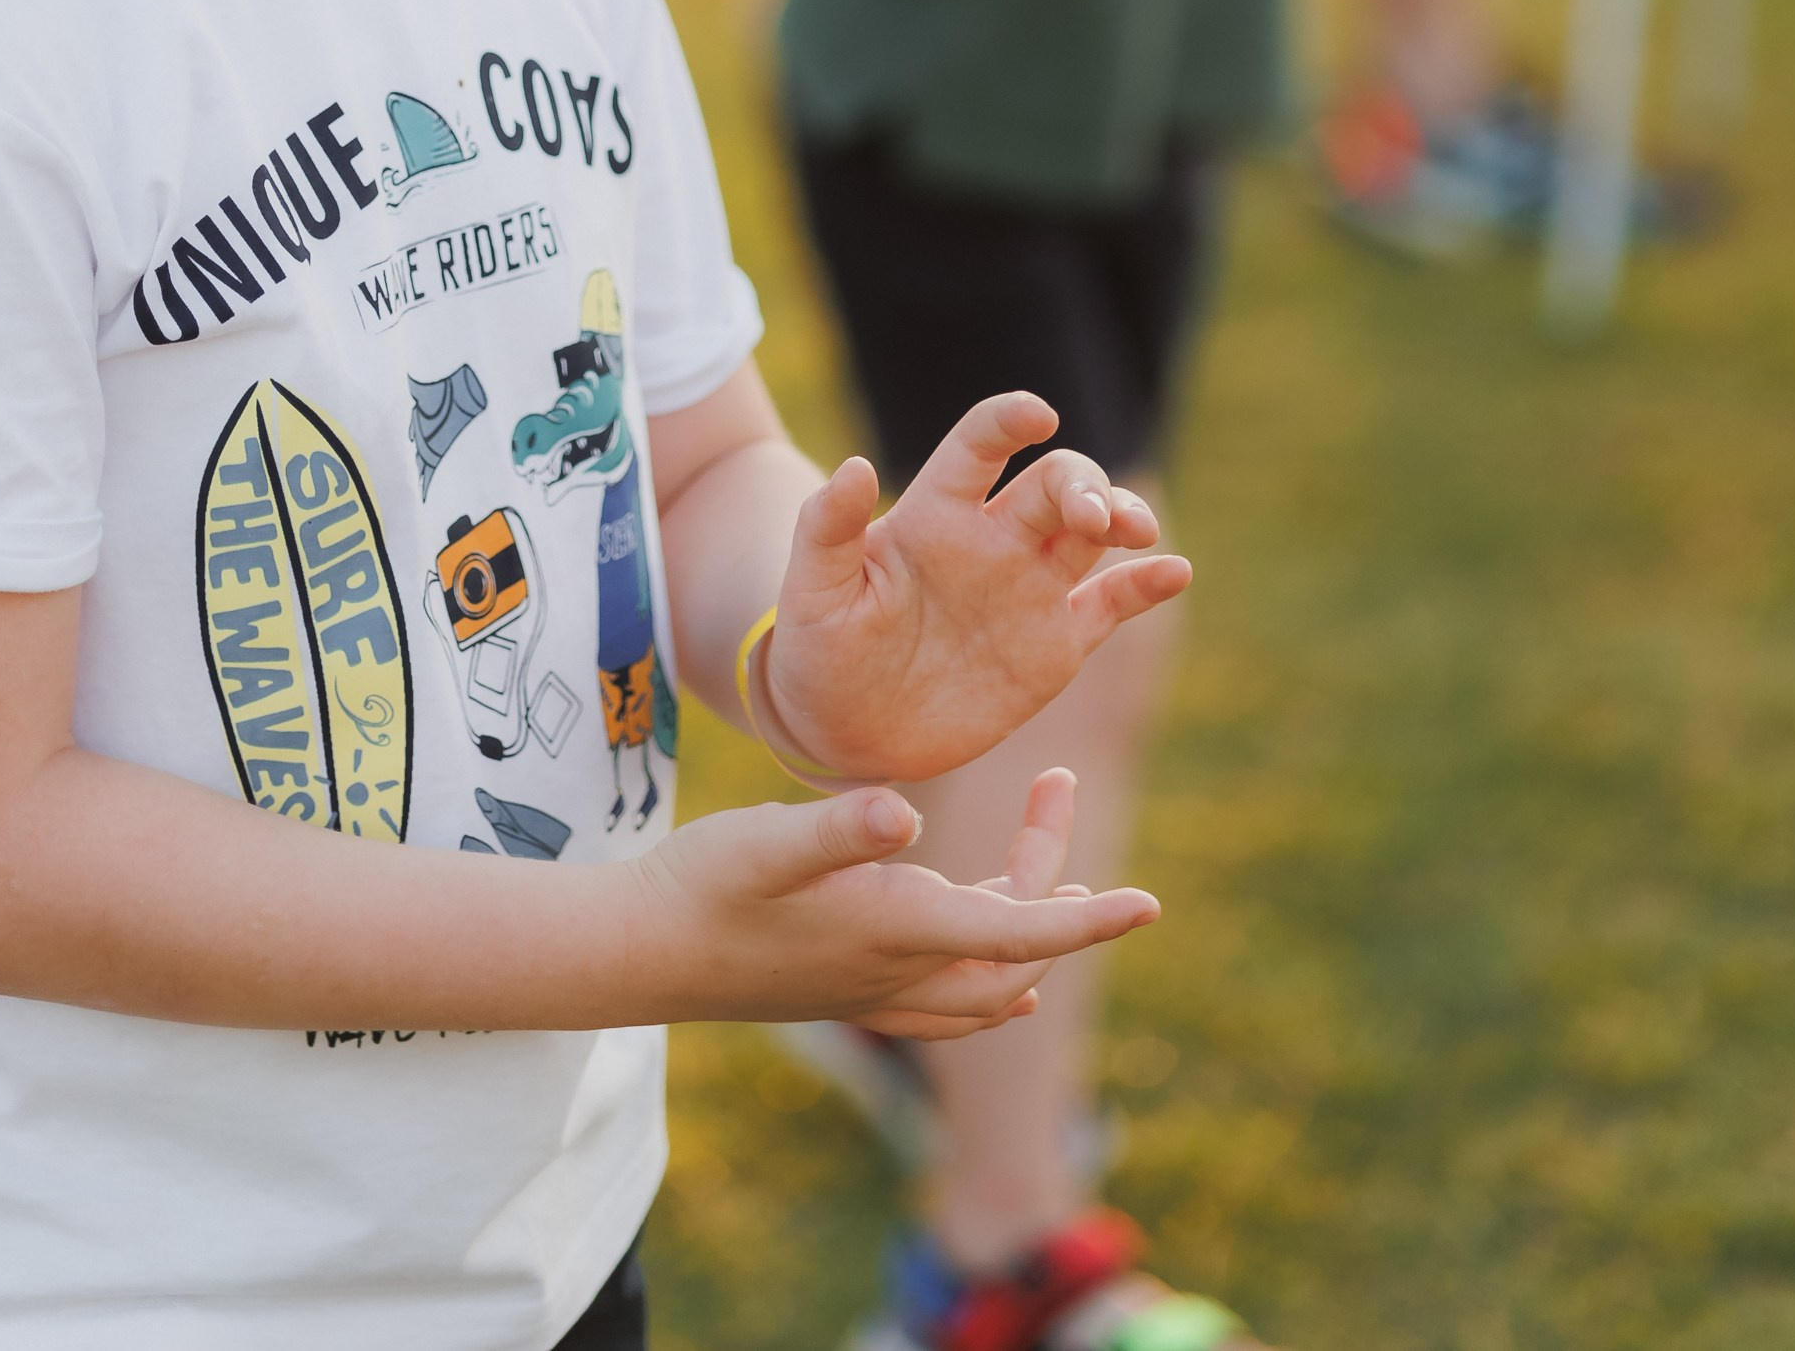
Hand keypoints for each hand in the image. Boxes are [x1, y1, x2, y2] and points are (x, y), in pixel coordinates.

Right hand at [633, 766, 1155, 1035]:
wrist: (644, 952)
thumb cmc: (706, 884)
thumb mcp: (770, 837)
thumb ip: (840, 824)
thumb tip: (903, 814)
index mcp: (898, 927)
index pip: (1020, 930)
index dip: (1090, 920)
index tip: (1150, 905)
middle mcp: (900, 974)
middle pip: (1018, 950)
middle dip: (1060, 885)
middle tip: (1052, 784)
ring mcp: (877, 993)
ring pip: (991, 985)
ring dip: (1031, 931)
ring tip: (1052, 868)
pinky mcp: (852, 993)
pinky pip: (953, 1010)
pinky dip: (995, 985)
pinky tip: (1006, 983)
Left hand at [752, 393, 1191, 787]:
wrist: (844, 731)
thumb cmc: (819, 650)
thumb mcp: (812, 591)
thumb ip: (828, 528)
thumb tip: (855, 464)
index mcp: (936, 514)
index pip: (980, 446)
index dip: (1009, 420)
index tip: (1037, 414)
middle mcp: (992, 539)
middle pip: (1056, 483)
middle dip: (1083, 486)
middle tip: (1094, 516)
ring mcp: (1028, 589)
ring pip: (1093, 532)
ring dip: (1123, 518)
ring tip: (1138, 531)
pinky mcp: (1053, 646)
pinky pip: (1110, 604)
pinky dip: (1146, 585)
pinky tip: (1175, 573)